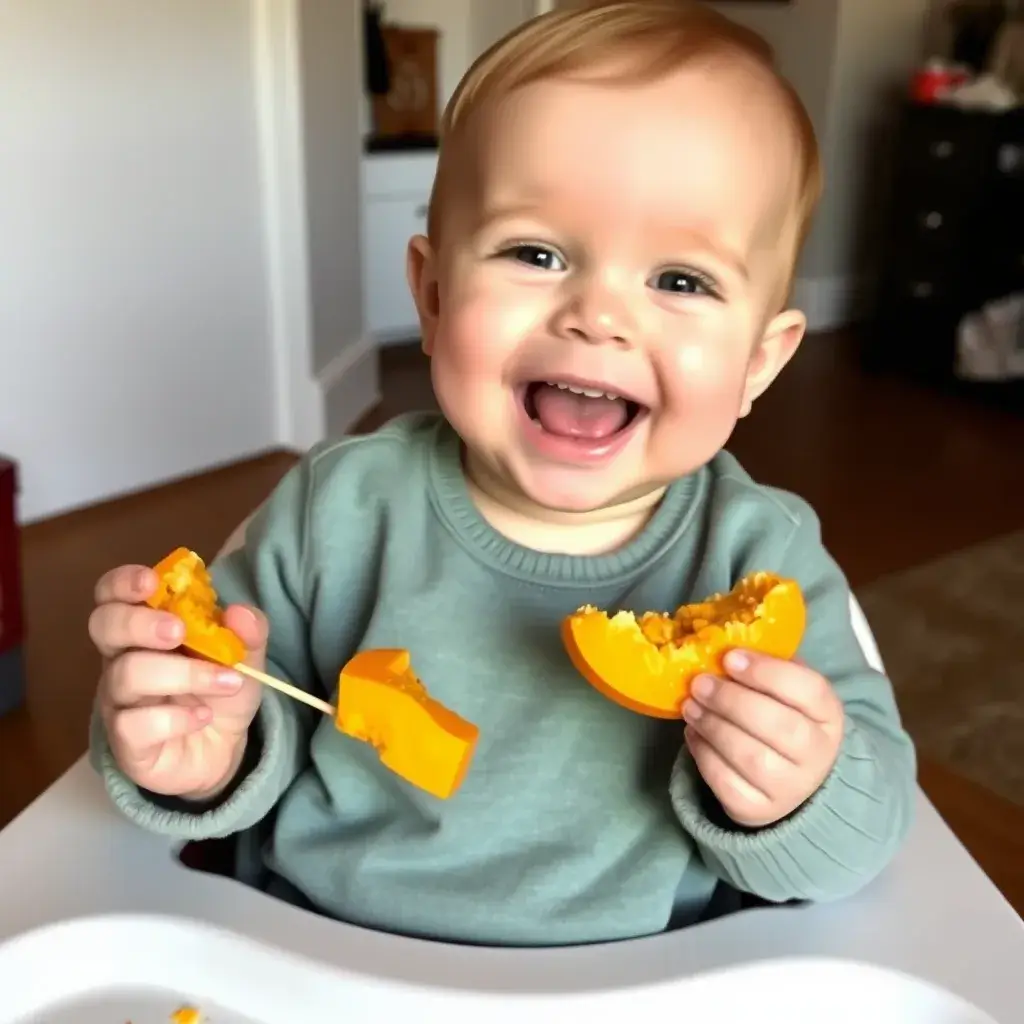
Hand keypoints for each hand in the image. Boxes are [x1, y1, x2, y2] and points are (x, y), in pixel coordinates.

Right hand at [89, 564, 266, 800]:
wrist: (222, 750)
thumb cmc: (219, 691)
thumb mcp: (246, 657)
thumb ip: (248, 632)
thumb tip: (239, 614)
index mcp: (145, 628)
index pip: (112, 594)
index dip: (124, 582)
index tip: (153, 582)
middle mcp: (122, 659)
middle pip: (104, 626)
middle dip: (140, 622)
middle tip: (180, 631)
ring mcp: (119, 701)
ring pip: (126, 675)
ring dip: (183, 674)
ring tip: (226, 682)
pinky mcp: (126, 742)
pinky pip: (133, 725)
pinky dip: (174, 719)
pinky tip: (202, 718)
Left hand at [682, 650, 843, 827]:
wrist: (792, 783)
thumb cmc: (784, 721)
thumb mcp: (789, 692)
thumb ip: (769, 667)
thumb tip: (727, 642)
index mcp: (829, 716)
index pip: (808, 690)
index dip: (767, 671)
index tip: (730, 657)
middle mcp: (817, 755)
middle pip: (777, 725)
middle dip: (731, 700)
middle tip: (700, 682)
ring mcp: (789, 788)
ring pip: (750, 756)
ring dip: (712, 725)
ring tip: (690, 704)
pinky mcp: (757, 810)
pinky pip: (726, 782)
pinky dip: (703, 754)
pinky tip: (694, 732)